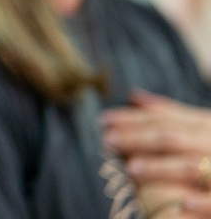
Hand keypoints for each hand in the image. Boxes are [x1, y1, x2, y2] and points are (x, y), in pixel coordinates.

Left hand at [103, 91, 210, 215]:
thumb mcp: (205, 123)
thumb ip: (174, 112)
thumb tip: (135, 97)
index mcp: (209, 125)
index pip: (167, 120)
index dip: (133, 119)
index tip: (103, 120)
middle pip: (175, 138)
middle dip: (139, 139)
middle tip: (108, 141)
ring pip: (195, 167)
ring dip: (164, 168)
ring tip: (132, 170)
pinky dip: (205, 203)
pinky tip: (183, 205)